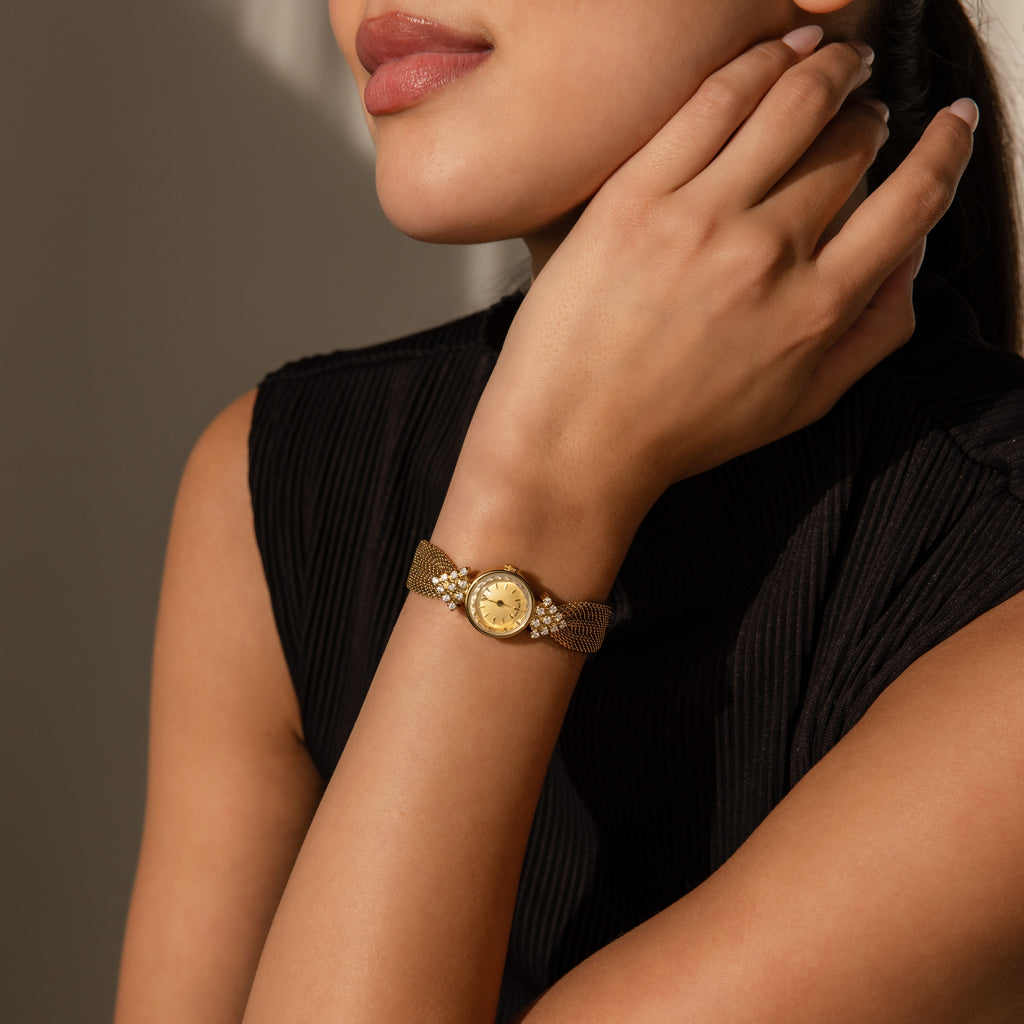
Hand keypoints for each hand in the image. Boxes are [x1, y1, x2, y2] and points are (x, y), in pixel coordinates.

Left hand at [458, 33, 974, 543]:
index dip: (945, 153)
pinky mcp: (635, 197)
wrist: (572, 441)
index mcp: (816, 311)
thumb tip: (913, 259)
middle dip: (869, 114)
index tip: (951, 127)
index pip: (911, 204)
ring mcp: (698, 220)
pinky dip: (760, 61)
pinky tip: (780, 50)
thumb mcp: (800, 406)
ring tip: (837, 57)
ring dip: (831, 67)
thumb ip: (873, 335)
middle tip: (864, 103)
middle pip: (849, 146)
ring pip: (793, 105)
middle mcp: (768, 256)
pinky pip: (713, 101)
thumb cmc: (681, 430)